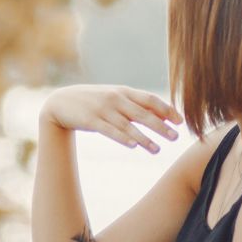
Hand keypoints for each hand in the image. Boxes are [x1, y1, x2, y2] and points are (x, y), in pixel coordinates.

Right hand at [41, 84, 181, 153]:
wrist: (61, 102)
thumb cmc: (92, 101)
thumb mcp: (114, 97)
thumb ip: (135, 104)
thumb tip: (161, 114)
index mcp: (123, 91)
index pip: (150, 99)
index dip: (166, 110)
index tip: (180, 122)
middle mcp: (115, 99)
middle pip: (143, 113)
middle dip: (161, 126)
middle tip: (175, 138)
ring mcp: (103, 109)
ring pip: (128, 125)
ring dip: (144, 138)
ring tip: (157, 150)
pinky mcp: (91, 121)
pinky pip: (110, 131)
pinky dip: (122, 138)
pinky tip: (133, 146)